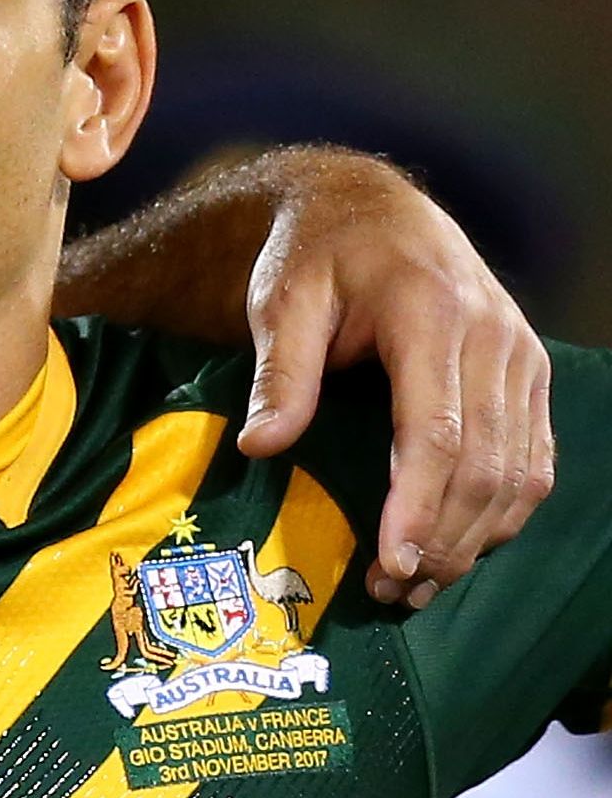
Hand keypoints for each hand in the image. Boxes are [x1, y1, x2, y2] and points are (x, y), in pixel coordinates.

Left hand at [236, 159, 552, 605]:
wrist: (371, 204)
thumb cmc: (316, 253)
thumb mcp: (281, 299)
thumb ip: (281, 373)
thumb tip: (263, 447)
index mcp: (432, 315)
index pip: (436, 433)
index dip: (418, 507)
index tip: (392, 563)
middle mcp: (493, 338)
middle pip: (484, 464)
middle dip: (444, 538)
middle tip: (393, 593)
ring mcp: (519, 356)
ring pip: (520, 469)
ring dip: (476, 537)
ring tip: (420, 586)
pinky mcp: (527, 371)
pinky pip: (534, 455)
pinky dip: (504, 510)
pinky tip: (461, 545)